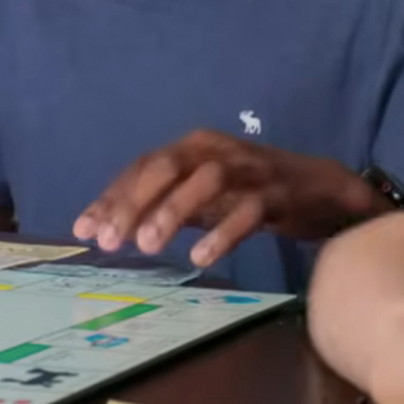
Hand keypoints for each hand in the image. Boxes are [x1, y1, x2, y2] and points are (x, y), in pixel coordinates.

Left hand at [72, 130, 375, 266]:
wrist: (320, 189)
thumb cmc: (250, 191)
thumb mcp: (200, 197)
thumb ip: (159, 207)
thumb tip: (105, 229)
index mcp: (193, 146)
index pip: (142, 166)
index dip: (111, 197)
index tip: (84, 230)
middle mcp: (216, 149)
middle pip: (167, 166)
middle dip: (133, 202)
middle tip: (109, 240)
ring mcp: (249, 169)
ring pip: (206, 180)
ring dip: (172, 211)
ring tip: (147, 246)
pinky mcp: (278, 193)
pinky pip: (249, 210)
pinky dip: (223, 233)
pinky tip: (200, 257)